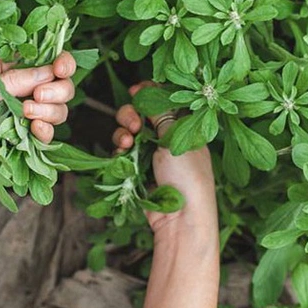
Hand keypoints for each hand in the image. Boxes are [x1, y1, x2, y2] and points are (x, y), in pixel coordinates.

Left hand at [0, 52, 76, 192]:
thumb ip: (13, 82)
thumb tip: (49, 71)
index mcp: (0, 70)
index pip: (40, 62)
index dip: (58, 65)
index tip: (61, 71)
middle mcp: (11, 91)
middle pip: (54, 88)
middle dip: (56, 93)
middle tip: (38, 101)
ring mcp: (13, 117)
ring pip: (52, 113)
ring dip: (50, 115)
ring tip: (29, 118)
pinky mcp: (12, 142)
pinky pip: (40, 137)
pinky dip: (44, 136)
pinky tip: (35, 135)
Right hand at [113, 83, 217, 243]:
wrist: (182, 219)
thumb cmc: (188, 176)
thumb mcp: (175, 137)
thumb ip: (159, 111)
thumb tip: (147, 88)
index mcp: (185, 127)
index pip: (164, 102)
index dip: (148, 93)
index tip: (135, 91)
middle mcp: (168, 139)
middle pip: (141, 115)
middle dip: (131, 115)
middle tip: (134, 124)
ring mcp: (152, 156)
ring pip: (129, 133)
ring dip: (123, 133)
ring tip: (127, 142)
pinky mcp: (139, 172)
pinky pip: (123, 154)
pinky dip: (119, 151)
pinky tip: (122, 154)